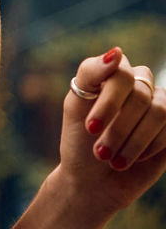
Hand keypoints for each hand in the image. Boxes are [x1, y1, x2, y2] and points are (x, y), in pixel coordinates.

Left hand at [58, 48, 165, 219]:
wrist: (93, 180)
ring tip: (112, 159)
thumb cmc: (79, 141)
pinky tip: (132, 158)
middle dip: (118, 128)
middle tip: (100, 152)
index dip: (109, 101)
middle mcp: (137, 85)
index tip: (91, 127)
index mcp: (111, 74)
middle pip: (140, 95)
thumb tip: (117, 51)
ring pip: (159, 111)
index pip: (121, 72)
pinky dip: (148, 146)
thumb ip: (91, 73)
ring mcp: (157, 105)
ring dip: (133, 140)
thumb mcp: (75, 106)